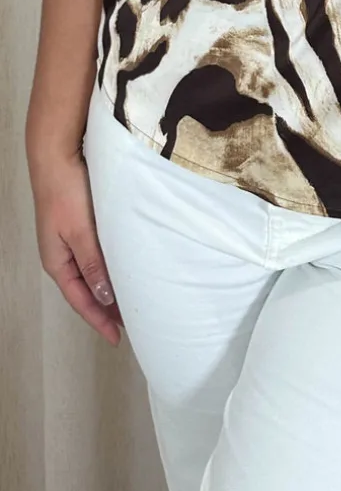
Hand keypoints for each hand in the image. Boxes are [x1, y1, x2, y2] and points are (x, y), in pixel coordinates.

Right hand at [29, 150, 123, 346]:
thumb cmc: (65, 192)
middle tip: (129, 324)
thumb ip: (92, 263)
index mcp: (57, 262)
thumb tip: (103, 297)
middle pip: (85, 290)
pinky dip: (109, 267)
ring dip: (108, 288)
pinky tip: (123, 268)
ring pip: (91, 273)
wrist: (57, 155)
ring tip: (130, 302)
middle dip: (105, 309)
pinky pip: (96, 255)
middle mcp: (62, 255)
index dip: (99, 320)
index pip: (81, 300)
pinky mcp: (80, 225)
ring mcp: (70, 240)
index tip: (118, 338)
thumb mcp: (80, 231)